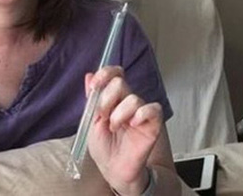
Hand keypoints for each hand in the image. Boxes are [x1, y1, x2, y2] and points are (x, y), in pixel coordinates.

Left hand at [85, 66, 162, 195]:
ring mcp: (141, 111)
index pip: (114, 74)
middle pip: (120, 83)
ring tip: (114, 127)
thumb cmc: (103, 147)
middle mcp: (128, 101)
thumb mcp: (91, 121)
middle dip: (106, 99)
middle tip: (102, 116)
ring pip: (133, 98)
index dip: (105, 73)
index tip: (94, 85)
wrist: (113, 169)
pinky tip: (132, 125)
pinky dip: (141, 115)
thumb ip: (92, 99)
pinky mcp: (154, 124)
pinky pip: (153, 109)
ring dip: (119, 114)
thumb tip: (89, 75)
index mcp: (113, 98)